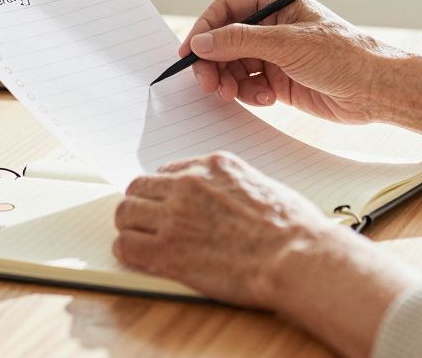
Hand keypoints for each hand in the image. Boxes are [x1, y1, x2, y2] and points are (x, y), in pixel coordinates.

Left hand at [112, 151, 341, 308]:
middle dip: (142, 203)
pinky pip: (127, 245)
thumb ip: (232, 187)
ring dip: (130, 225)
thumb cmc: (293, 227)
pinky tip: (135, 255)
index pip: (168, 171)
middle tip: (147, 221)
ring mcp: (174, 218)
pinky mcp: (167, 252)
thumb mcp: (263, 185)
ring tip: (138, 238)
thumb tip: (224, 199)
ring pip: (126, 213)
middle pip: (140, 187)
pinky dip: (127, 250)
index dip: (165, 190)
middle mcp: (188, 185)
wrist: (295, 255)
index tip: (166, 203)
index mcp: (213, 165)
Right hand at [181, 0, 396, 123]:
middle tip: (208, 84)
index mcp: (276, 3)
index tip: (188, 53)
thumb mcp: (286, 44)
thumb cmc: (343, 56)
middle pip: (224, 41)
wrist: (375, 90)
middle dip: (214, 62)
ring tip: (235, 95)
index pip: (226, 9)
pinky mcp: (279, 80)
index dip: (204, 29)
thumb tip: (200, 41)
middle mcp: (272, 26)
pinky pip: (248, 84)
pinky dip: (248, 93)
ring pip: (233, 65)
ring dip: (230, 81)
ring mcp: (275, 54)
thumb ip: (239, 41)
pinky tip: (265, 98)